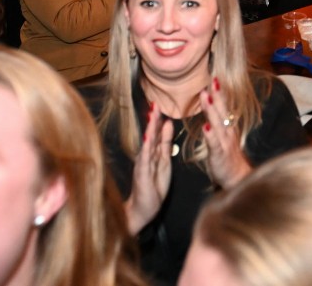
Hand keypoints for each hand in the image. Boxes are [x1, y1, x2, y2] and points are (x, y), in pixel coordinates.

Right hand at [125, 102, 172, 233]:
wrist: (143, 209)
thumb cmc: (153, 186)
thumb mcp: (164, 161)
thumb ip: (165, 143)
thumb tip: (169, 124)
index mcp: (154, 152)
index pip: (157, 132)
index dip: (160, 118)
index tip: (162, 102)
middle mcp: (146, 155)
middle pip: (151, 134)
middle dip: (154, 118)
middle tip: (156, 102)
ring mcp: (143, 164)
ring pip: (148, 143)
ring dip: (150, 129)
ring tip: (153, 114)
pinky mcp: (142, 174)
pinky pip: (145, 159)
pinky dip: (147, 148)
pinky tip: (148, 138)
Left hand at [200, 78, 251, 188]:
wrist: (237, 178)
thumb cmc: (227, 158)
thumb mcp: (222, 137)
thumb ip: (216, 124)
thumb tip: (210, 109)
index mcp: (227, 127)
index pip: (223, 106)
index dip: (220, 92)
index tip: (215, 77)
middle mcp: (228, 131)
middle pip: (222, 110)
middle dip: (217, 94)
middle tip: (213, 78)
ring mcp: (225, 142)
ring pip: (217, 123)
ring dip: (211, 110)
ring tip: (205, 96)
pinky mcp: (220, 154)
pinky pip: (215, 144)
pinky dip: (211, 135)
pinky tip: (206, 128)